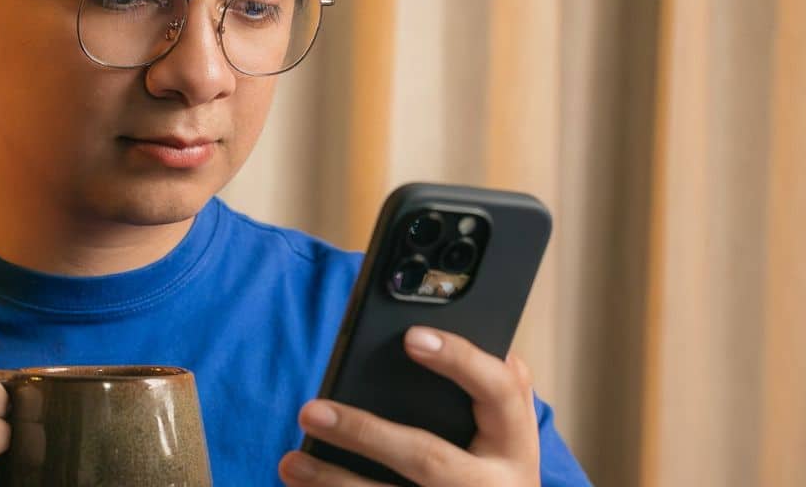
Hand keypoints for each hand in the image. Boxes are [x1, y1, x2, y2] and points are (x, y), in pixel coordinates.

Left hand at [280, 327, 539, 485]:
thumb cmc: (492, 469)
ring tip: (290, 462)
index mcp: (516, 447)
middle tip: (311, 411)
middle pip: (428, 458)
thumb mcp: (503, 435)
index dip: (460, 360)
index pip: (500, 391)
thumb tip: (444, 334)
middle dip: (366, 433)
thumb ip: (489, 390)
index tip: (411, 336)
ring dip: (334, 482)